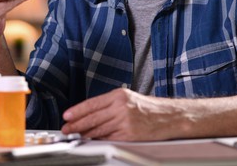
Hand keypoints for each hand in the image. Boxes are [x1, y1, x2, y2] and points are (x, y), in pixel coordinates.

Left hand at [61, 88, 188, 140]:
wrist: (169, 116)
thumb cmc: (149, 108)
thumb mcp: (128, 98)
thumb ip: (109, 104)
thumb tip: (90, 113)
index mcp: (118, 95)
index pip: (92, 103)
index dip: (77, 110)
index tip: (67, 115)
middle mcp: (121, 107)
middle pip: (92, 117)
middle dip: (77, 124)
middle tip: (66, 128)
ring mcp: (125, 122)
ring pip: (98, 129)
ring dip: (85, 133)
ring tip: (75, 136)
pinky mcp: (129, 135)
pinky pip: (109, 138)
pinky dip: (99, 140)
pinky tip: (91, 141)